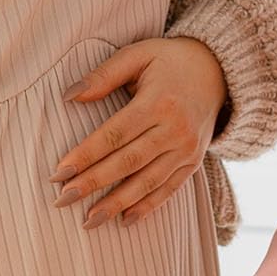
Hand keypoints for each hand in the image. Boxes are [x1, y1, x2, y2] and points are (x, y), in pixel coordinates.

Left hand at [51, 37, 227, 228]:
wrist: (217, 71)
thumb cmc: (169, 61)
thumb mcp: (138, 54)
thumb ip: (104, 75)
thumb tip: (69, 96)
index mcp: (157, 102)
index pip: (114, 135)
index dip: (85, 155)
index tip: (59, 172)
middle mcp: (174, 130)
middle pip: (127, 163)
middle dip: (93, 183)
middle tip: (63, 199)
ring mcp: (186, 150)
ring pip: (146, 182)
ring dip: (116, 203)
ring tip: (88, 221)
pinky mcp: (193, 163)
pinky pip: (168, 190)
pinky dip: (147, 207)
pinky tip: (124, 220)